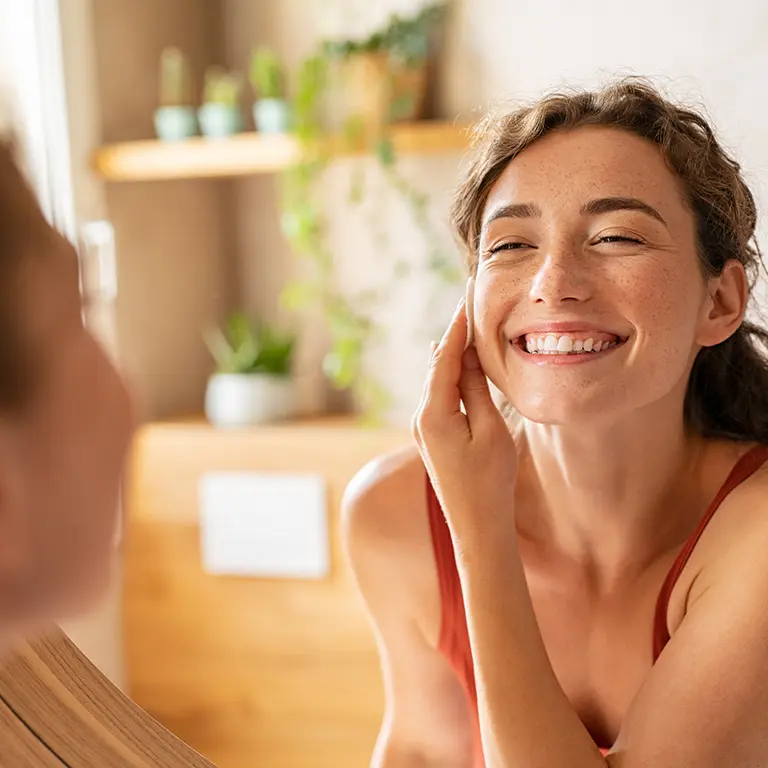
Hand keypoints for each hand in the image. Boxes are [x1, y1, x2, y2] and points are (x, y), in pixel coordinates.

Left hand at [412, 297, 518, 541]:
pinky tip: (453, 361)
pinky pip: (438, 396)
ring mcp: (422, 428)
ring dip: (450, 354)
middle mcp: (420, 417)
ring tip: (463, 324)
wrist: (476, 527)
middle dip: (452, 334)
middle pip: (436, 365)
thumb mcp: (490, 430)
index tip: (465, 297)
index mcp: (433, 413)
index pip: (444, 357)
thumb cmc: (490, 482)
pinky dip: (448, 375)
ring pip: (436, 380)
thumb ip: (475, 390)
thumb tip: (464, 355)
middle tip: (465, 301)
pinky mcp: (431, 436)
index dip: (457, 326)